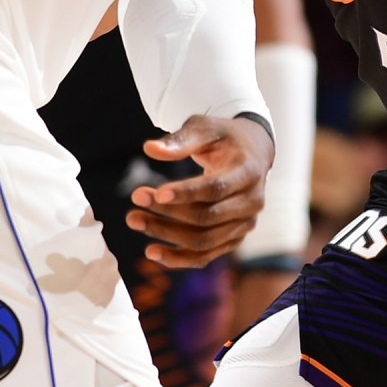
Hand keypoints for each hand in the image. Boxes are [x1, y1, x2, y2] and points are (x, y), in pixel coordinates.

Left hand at [129, 115, 274, 266]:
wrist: (252, 153)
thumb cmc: (224, 137)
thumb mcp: (205, 129)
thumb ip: (180, 140)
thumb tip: (149, 149)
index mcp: (248, 172)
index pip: (215, 189)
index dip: (185, 193)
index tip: (155, 193)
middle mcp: (251, 202)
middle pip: (207, 218)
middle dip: (167, 215)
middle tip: (134, 205)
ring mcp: (245, 224)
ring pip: (204, 240)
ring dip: (167, 235)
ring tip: (135, 221)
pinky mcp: (235, 238)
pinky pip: (206, 255)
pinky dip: (179, 258)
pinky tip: (151, 252)